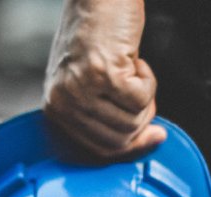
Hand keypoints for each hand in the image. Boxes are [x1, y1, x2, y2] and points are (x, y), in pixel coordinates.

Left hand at [43, 0, 164, 163]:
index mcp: (55, 108)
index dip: (131, 146)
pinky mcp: (104, 75)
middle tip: (142, 92)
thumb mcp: (88, 81)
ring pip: (132, 121)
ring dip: (145, 97)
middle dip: (142, 121)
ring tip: (134, 71)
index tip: (155, 136)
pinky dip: (149, 80)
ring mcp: (81, 90)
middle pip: (117, 140)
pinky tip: (135, 60)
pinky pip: (141, 99)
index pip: (97, 148)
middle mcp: (63, 103)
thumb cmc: (94, 33)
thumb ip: (105, 113)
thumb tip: (148, 139)